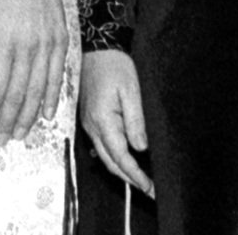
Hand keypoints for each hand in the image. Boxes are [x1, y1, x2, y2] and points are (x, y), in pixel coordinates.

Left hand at [0, 0, 67, 144]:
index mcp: (3, 41)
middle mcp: (27, 46)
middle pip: (18, 94)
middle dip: (7, 120)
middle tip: (0, 140)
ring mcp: (47, 46)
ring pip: (38, 90)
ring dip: (28, 116)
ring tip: (19, 134)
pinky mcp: (61, 42)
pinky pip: (57, 77)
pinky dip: (52, 98)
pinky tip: (46, 115)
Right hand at [79, 50, 153, 197]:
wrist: (96, 48)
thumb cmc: (114, 66)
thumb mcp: (131, 91)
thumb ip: (135, 121)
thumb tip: (140, 148)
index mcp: (102, 120)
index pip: (120, 157)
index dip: (135, 175)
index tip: (149, 188)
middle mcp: (91, 125)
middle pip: (110, 162)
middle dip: (129, 179)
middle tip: (149, 191)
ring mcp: (88, 123)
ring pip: (104, 156)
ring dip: (121, 170)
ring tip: (140, 180)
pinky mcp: (89, 118)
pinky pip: (101, 145)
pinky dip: (113, 158)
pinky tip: (124, 162)